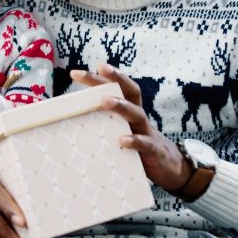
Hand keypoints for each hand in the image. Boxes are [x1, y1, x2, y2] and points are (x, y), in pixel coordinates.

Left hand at [70, 64, 191, 191]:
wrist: (170, 168)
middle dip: (114, 78)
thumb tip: (68, 127)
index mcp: (129, 111)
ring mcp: (147, 133)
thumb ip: (102, 126)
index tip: (77, 72)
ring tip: (104, 100)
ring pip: (136, 114)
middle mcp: (138, 117)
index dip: (102, 77)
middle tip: (98, 69)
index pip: (117, 88)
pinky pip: (145, 144)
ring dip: (120, 105)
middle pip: (128, 92)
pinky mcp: (154, 151)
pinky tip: (122, 141)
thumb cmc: (137, 148)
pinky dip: (134, 141)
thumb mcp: (120, 133)